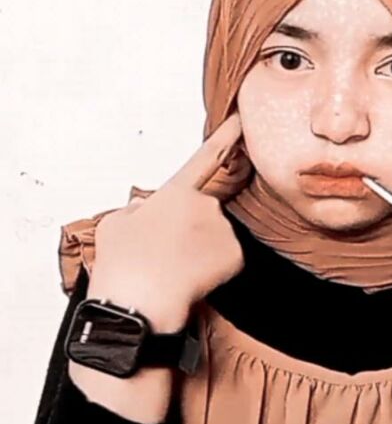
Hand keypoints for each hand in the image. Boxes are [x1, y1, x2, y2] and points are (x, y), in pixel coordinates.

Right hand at [87, 112, 244, 332]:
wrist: (139, 305)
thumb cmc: (123, 265)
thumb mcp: (115, 224)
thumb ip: (136, 209)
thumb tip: (147, 209)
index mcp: (175, 193)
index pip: (205, 157)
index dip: (226, 136)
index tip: (243, 119)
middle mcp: (205, 205)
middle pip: (203, 213)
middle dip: (190, 230)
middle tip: (164, 255)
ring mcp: (223, 230)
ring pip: (213, 238)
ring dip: (199, 251)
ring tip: (172, 270)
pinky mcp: (236, 256)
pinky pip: (225, 260)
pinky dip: (211, 270)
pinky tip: (190, 280)